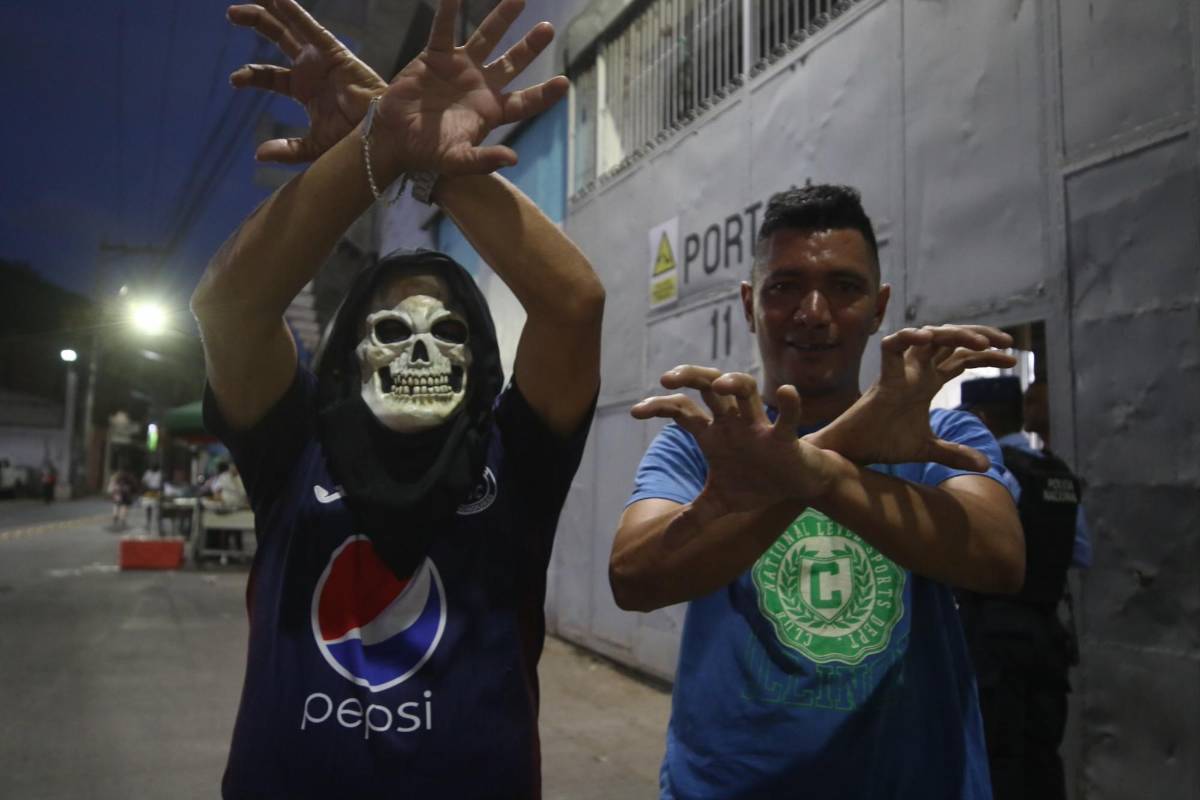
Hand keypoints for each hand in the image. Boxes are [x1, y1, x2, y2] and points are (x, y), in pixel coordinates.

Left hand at [228, 0, 387, 162]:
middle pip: (278, 38)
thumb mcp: (314, 147)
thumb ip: (288, 150)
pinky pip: (309, 26)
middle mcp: (311, 68)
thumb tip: (257, 154)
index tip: (234, 80)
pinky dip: (293, 11)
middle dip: (256, 23)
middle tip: (231, 15)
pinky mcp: (333, 51)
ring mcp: (321, 57)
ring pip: (291, 26)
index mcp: (304, 88)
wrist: (379, 134)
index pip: (271, 75)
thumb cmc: (354, 140)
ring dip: (270, 10)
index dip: (251, 74)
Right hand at [373, 0, 566, 175]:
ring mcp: (460, 68)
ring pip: (486, 38)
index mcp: (492, 111)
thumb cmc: (427, 152)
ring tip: (519, 0)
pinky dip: (449, 11)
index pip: (525, 102)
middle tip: (547, 30)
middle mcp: (481, 86)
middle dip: (530, 46)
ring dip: (501, 19)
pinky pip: (443, 29)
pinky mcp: (435, 56)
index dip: (544, 94)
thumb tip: (513, 159)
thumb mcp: (457, 161)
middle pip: (513, 63)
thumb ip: (484, 160)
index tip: (563, 83)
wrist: (393, 138)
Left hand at [631, 366, 837, 544]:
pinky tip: (786, 393)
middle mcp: (732, 423)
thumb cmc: (757, 483)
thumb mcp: (719, 504)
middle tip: (666, 378)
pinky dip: (789, 405)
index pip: (682, 411)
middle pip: (709, 386)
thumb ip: (693, 520)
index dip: (658, 407)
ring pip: (746, 391)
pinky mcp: (785, 439)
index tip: (635, 413)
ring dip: (733, 383)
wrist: (797, 486)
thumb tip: (665, 545)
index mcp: (713, 434)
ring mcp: (758, 427)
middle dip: (690, 376)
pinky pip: (788, 418)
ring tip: (718, 386)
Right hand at [812, 325, 1016, 470]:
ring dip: (956, 334)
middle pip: (950, 340)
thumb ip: (955, 453)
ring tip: (983, 343)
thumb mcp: (928, 449)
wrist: (855, 454)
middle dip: (980, 336)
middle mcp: (916, 371)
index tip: (1013, 360)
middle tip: (1007, 342)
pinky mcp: (883, 378)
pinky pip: (893, 347)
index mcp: (927, 382)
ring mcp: (901, 372)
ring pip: (929, 337)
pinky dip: (908, 338)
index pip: (961, 358)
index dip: (987, 355)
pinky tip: (929, 337)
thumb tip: (987, 466)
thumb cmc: (883, 444)